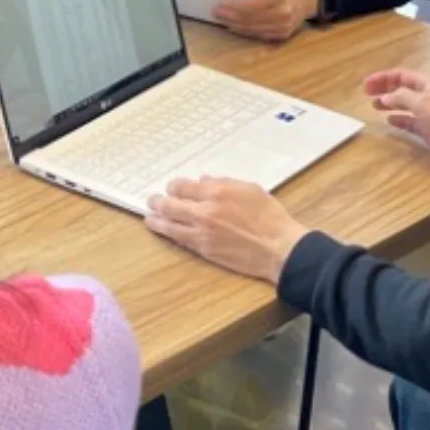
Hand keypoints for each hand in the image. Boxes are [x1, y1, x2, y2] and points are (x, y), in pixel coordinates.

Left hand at [143, 177, 307, 283]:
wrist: (279, 248)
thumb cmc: (270, 218)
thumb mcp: (250, 189)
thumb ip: (224, 183)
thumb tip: (205, 180)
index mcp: (217, 192)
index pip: (183, 186)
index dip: (175, 186)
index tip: (173, 188)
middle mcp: (205, 211)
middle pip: (170, 204)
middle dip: (158, 201)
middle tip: (153, 200)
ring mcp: (202, 232)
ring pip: (170, 224)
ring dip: (156, 219)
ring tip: (149, 217)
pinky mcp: (204, 249)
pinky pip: (180, 240)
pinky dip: (169, 233)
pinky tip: (163, 230)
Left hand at [212, 0, 317, 41]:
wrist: (306, 2)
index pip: (251, 4)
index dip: (234, 6)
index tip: (220, 5)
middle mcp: (281, 14)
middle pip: (250, 18)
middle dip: (230, 16)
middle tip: (216, 13)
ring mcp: (282, 27)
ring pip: (253, 29)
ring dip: (234, 25)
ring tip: (222, 20)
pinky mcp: (281, 35)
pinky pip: (258, 35)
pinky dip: (244, 31)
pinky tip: (234, 27)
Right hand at [363, 69, 429, 170]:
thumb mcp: (422, 104)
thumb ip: (401, 98)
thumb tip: (384, 98)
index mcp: (428, 85)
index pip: (402, 75)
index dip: (384, 78)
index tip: (366, 84)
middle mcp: (427, 96)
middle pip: (402, 88)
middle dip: (385, 88)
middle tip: (366, 93)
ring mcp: (428, 113)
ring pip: (404, 104)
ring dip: (389, 103)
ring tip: (374, 105)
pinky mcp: (428, 129)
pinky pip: (409, 121)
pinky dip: (399, 120)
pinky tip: (389, 121)